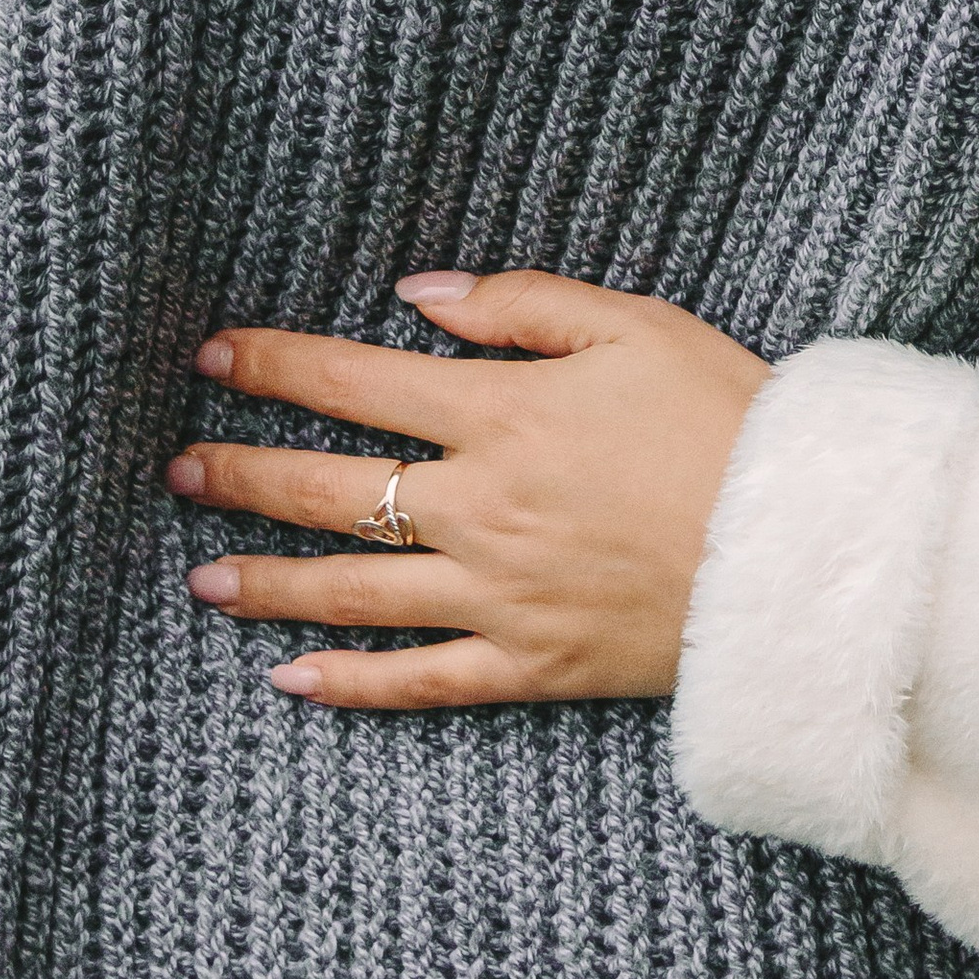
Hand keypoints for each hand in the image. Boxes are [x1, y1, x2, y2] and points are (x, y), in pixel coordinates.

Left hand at [169, 269, 770, 711]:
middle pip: (329, 489)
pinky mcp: (530, 664)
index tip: (211, 356)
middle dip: (242, 471)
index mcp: (502, 413)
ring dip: (266, 578)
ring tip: (199, 574)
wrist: (802, 544)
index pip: (355, 381)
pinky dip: (350, 682)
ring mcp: (497, 594)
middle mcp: (479, 507)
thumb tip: (419, 296)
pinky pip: (419, 681)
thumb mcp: (635, 325)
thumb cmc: (728, 416)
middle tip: (177, 465)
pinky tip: (292, 678)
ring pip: (351, 589)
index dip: (274, 365)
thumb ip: (519, 305)